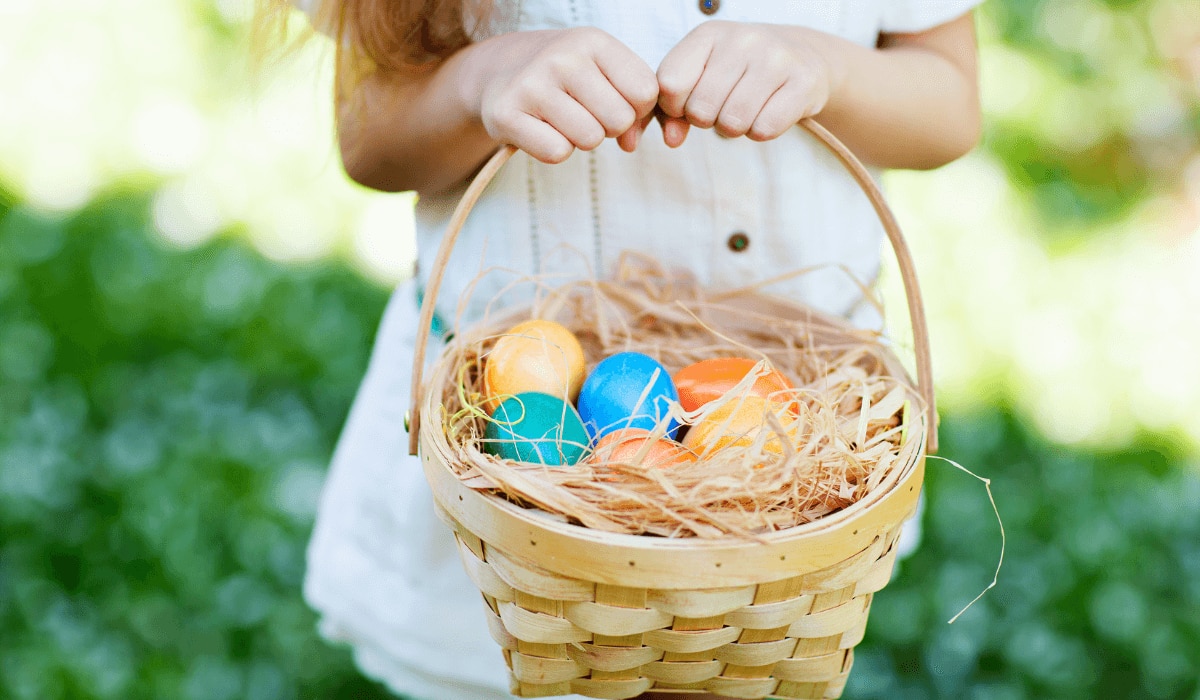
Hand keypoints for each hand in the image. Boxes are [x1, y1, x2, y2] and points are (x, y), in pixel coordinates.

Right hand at [472, 28, 658, 162]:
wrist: (499, 73)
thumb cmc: (565, 79)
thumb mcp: (603, 71)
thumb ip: (634, 104)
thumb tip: (631, 144)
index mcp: (593, 41)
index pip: (645, 92)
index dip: (635, 108)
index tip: (612, 101)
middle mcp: (562, 57)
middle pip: (619, 120)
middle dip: (607, 126)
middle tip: (583, 113)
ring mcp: (532, 84)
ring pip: (589, 139)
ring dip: (580, 139)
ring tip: (561, 119)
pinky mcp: (506, 114)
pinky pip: (557, 152)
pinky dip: (553, 150)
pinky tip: (540, 129)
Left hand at [655, 21, 835, 146]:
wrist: (801, 56)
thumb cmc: (738, 72)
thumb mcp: (700, 77)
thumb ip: (672, 109)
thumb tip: (671, 140)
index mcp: (708, 34)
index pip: (669, 84)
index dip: (674, 107)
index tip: (689, 103)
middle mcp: (742, 40)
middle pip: (700, 110)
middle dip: (707, 120)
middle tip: (723, 106)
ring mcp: (775, 58)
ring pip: (732, 123)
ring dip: (734, 128)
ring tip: (744, 109)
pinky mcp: (803, 82)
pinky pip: (765, 129)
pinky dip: (761, 131)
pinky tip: (767, 112)